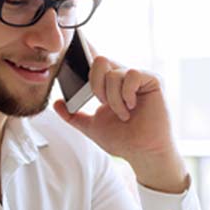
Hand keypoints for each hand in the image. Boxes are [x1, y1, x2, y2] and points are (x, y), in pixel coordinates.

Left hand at [54, 55, 187, 192]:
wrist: (142, 153)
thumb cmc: (123, 140)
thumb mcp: (91, 127)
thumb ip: (73, 115)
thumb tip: (56, 103)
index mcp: (110, 84)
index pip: (95, 63)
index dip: (85, 56)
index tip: (77, 59)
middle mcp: (124, 77)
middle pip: (100, 60)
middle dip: (95, 85)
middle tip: (103, 103)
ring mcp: (139, 78)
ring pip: (114, 73)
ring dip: (113, 99)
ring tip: (123, 115)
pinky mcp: (153, 80)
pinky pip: (132, 74)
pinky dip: (127, 94)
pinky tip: (131, 107)